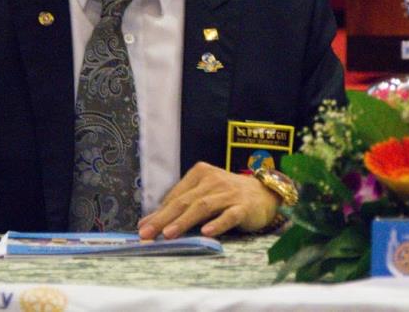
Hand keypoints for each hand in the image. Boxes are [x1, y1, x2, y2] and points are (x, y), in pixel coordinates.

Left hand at [137, 162, 278, 239]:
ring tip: (169, 234)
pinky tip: (206, 232)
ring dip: (184, 221)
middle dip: (164, 218)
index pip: (176, 196)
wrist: (264, 194)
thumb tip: (146, 223)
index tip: (144, 228)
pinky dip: (217, 223)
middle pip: (185, 201)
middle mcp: (213, 180)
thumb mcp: (203, 196)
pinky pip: (229, 215)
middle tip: (147, 233)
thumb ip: (178, 207)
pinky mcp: (243, 206)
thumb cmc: (228, 196)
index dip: (159, 213)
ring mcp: (229, 193)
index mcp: (200, 174)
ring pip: (203, 207)